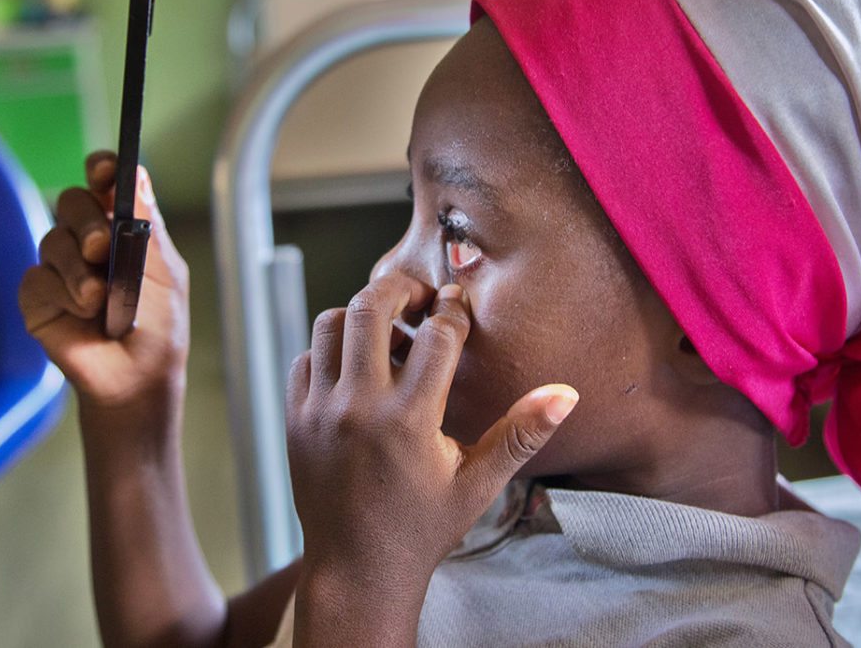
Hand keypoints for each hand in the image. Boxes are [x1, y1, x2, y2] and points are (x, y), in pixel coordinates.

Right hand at [18, 152, 189, 410]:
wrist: (136, 380)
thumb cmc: (157, 329)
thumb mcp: (164, 275)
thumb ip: (147, 226)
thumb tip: (137, 174)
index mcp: (123, 228)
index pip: (106, 184)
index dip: (102, 169)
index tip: (104, 170)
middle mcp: (88, 241)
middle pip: (73, 201)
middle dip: (86, 221)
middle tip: (99, 248)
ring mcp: (61, 268)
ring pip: (52, 238)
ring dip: (77, 269)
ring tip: (98, 301)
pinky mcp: (39, 297)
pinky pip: (36, 277)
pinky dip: (60, 293)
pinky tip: (81, 313)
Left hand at [285, 274, 576, 641]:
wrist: (358, 571)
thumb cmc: (423, 528)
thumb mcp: (479, 482)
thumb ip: (521, 433)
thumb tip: (566, 393)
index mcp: (409, 420)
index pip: (436, 334)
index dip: (453, 310)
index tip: (459, 305)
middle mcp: (358, 408)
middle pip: (371, 307)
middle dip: (401, 290)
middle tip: (421, 298)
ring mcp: (319, 411)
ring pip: (332, 324)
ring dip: (362, 316)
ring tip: (389, 331)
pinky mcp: (295, 419)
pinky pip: (306, 357)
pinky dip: (331, 349)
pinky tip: (358, 365)